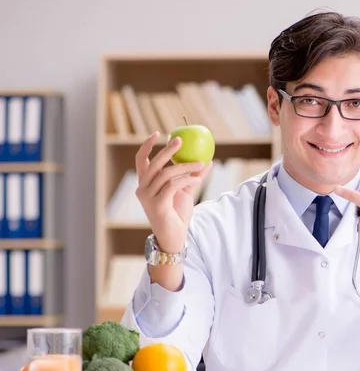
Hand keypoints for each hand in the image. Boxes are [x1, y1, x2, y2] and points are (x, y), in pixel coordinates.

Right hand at [135, 132, 212, 253]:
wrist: (174, 236)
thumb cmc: (177, 214)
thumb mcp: (186, 192)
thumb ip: (193, 176)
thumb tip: (207, 160)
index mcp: (145, 183)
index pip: (141, 160)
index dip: (147, 145)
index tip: (158, 133)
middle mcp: (142, 189)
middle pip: (153, 163)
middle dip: (167, 150)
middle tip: (180, 140)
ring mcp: (148, 197)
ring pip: (166, 173)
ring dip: (185, 166)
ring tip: (200, 164)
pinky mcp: (157, 205)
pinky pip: (173, 185)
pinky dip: (186, 179)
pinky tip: (197, 179)